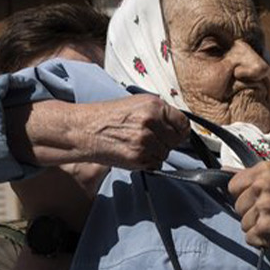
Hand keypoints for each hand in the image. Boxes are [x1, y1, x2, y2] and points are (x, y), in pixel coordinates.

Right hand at [27, 96, 189, 169]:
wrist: (85, 129)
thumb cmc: (108, 116)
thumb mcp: (137, 104)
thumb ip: (159, 114)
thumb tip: (178, 127)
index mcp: (154, 105)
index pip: (183, 124)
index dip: (179, 131)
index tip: (174, 134)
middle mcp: (152, 122)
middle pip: (175, 141)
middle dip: (165, 143)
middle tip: (146, 139)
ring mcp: (146, 141)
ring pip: (165, 154)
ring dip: (154, 154)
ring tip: (135, 145)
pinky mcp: (139, 157)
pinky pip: (155, 165)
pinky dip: (147, 163)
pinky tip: (132, 153)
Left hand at [231, 161, 269, 252]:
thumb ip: (260, 176)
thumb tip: (227, 171)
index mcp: (266, 171)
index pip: (233, 185)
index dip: (242, 196)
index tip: (254, 201)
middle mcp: (262, 187)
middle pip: (237, 206)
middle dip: (251, 214)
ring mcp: (263, 208)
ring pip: (243, 224)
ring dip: (257, 229)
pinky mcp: (265, 228)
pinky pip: (250, 238)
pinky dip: (262, 241)